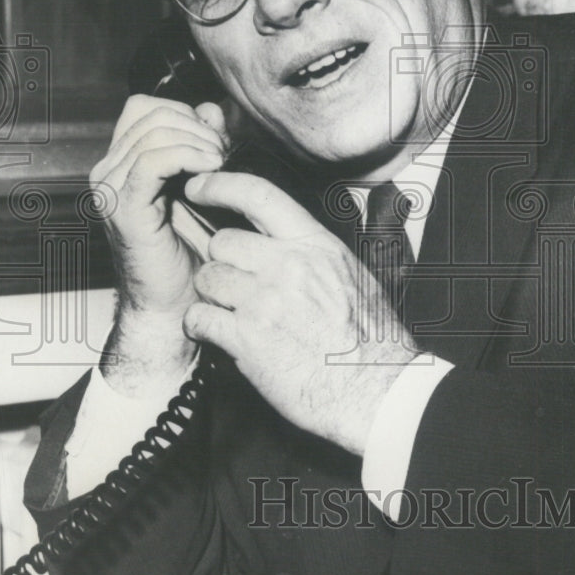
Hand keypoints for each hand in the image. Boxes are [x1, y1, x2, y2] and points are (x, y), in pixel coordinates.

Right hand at [89, 95, 227, 393]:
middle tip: (224, 152)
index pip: (146, 107)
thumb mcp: (204, 186)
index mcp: (122, 162)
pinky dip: (188, 155)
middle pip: (150, 114)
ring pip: (152, 132)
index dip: (185, 112)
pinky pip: (152, 161)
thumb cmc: (192, 252)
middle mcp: (108, 170)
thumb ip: (204, 144)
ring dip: (197, 139)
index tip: (217, 140)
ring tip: (222, 162)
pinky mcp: (123, 207)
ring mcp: (110, 188)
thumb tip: (211, 108)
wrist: (174, 306)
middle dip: (195, 125)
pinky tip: (213, 167)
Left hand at [182, 172, 417, 454]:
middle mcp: (288, 266)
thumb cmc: (373, 341)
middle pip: (223, 242)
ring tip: (229, 314)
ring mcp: (265, 301)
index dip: (220, 184)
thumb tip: (298, 245)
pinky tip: (215, 335)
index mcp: (316, 246)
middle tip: (234, 285)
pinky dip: (200, 327)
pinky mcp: (248, 339)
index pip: (259, 195)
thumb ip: (319, 256)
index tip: (198, 185)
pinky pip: (199, 318)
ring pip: (207, 278)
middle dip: (221, 263)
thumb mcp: (355, 279)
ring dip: (211, 296)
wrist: (376, 390)